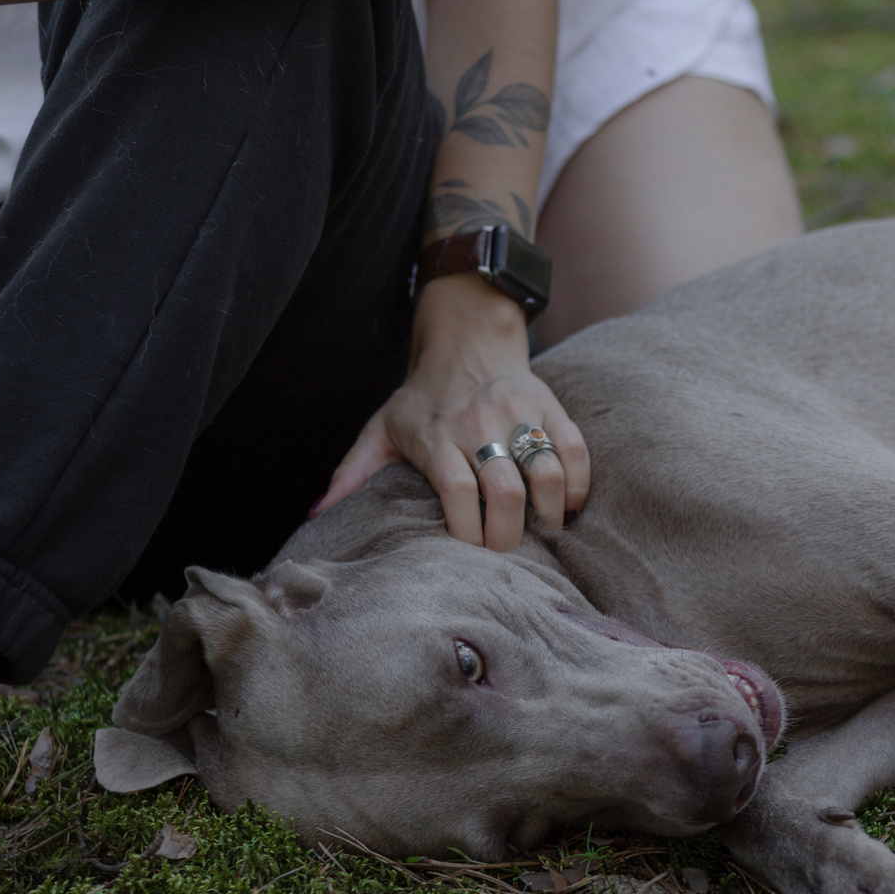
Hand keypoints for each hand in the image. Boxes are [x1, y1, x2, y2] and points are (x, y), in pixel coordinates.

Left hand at [317, 274, 590, 548]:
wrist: (467, 338)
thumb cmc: (422, 397)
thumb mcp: (381, 428)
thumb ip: (353, 472)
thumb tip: (317, 514)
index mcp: (436, 435)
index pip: (457, 492)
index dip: (467, 532)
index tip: (468, 555)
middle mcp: (479, 422)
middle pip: (504, 490)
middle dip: (508, 535)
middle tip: (505, 554)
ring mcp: (519, 413)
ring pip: (547, 473)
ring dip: (549, 515)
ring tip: (541, 533)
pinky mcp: (551, 406)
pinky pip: (576, 451)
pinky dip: (577, 486)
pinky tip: (567, 506)